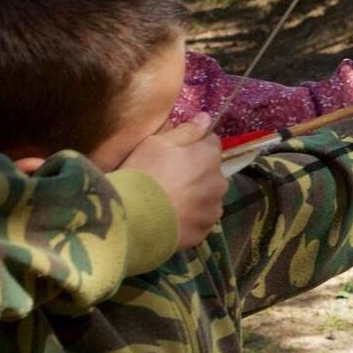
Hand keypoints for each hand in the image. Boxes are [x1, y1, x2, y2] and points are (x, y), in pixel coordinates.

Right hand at [122, 114, 222, 249]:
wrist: (133, 219)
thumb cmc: (143, 173)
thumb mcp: (157, 143)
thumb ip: (186, 131)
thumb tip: (206, 118)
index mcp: (209, 156)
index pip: (211, 143)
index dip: (194, 147)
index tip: (176, 155)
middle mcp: (219, 182)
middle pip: (212, 172)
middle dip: (198, 173)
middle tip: (169, 180)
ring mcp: (213, 210)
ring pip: (208, 198)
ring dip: (196, 198)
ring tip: (169, 203)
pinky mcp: (204, 233)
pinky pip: (200, 221)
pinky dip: (190, 219)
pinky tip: (170, 219)